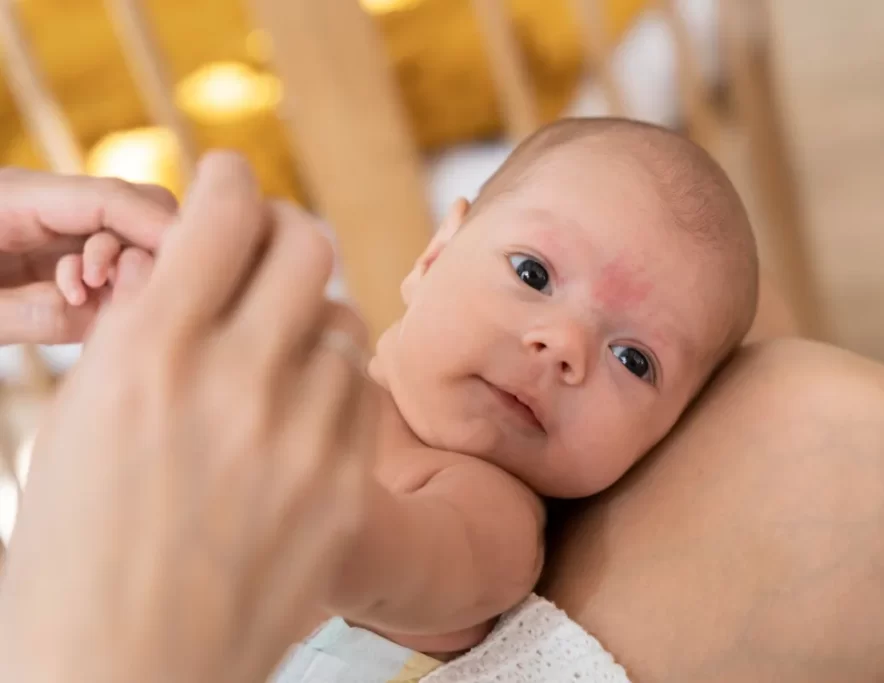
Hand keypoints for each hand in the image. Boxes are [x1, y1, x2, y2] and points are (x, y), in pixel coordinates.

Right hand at [0, 152, 377, 682]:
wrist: (122, 673)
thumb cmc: (74, 551)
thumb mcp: (78, 420)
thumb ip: (144, 331)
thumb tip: (191, 263)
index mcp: (149, 354)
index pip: (223, 211)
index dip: (230, 181)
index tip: (231, 184)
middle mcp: (234, 383)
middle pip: (308, 244)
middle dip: (283, 233)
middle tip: (266, 251)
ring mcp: (300, 437)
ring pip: (343, 320)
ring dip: (308, 321)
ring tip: (274, 355)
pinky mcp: (343, 488)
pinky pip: (361, 394)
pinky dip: (332, 388)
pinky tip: (299, 415)